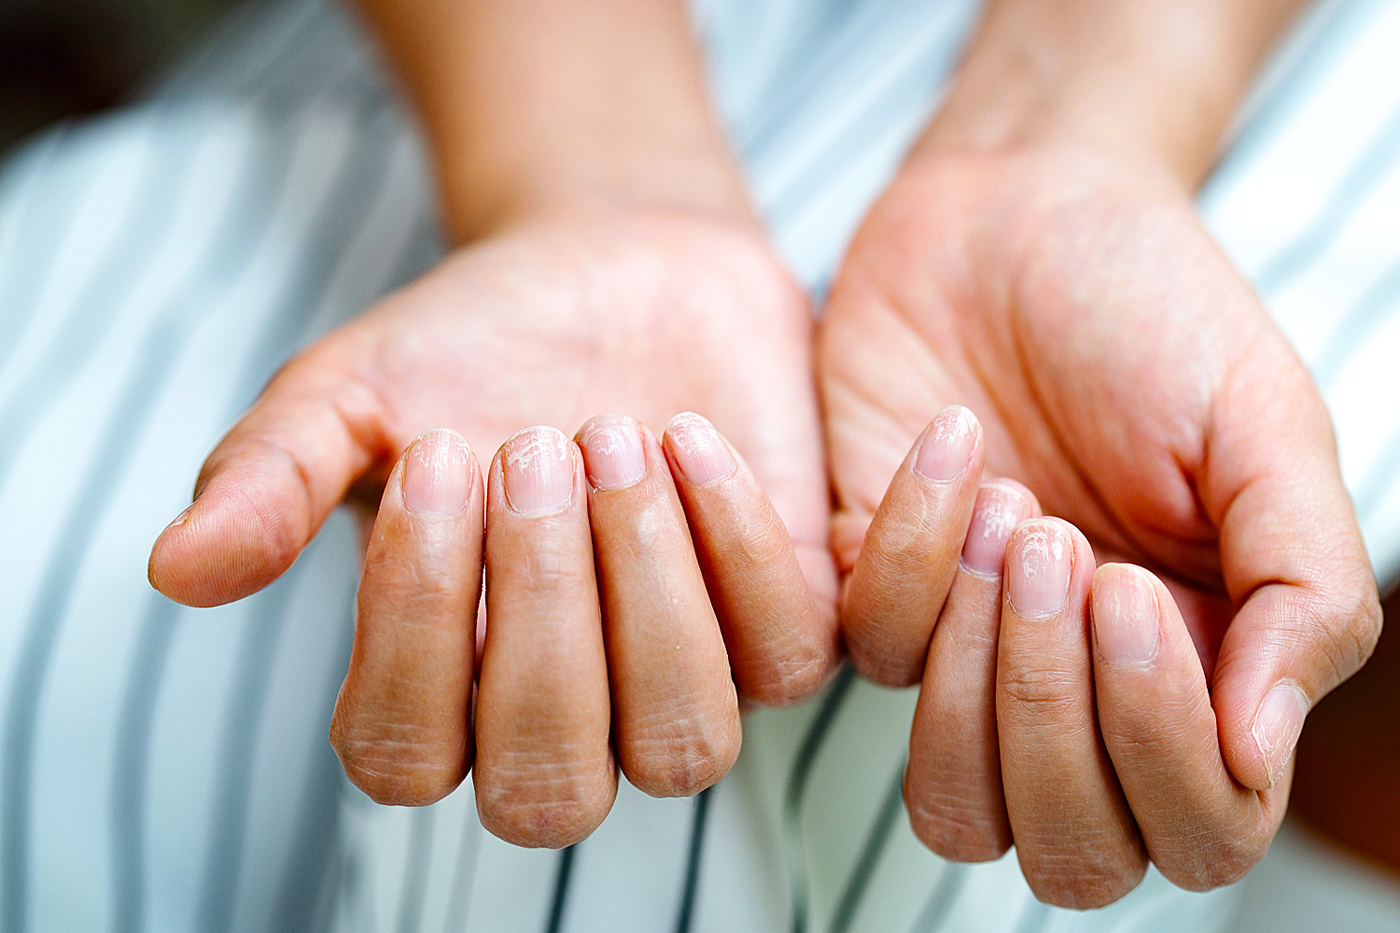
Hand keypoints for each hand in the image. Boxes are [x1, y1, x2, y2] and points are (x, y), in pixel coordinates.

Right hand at [148, 210, 837, 842]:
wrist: (614, 268)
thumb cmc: (474, 345)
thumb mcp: (352, 394)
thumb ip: (271, 479)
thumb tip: (176, 570)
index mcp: (440, 690)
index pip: (405, 757)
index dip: (414, 625)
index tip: (436, 455)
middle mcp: (566, 717)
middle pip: (549, 786)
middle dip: (540, 614)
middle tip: (528, 444)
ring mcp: (683, 682)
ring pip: (682, 744)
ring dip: (643, 589)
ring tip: (612, 434)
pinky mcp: (783, 626)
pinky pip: (787, 656)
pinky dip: (737, 545)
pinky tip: (688, 434)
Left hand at [820, 145, 1381, 904]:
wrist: (1017, 213)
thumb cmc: (1154, 314)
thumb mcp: (1266, 430)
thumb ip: (1302, 590)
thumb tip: (1262, 752)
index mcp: (1201, 670)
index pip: (1197, 826)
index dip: (1163, 749)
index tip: (1133, 591)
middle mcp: (1081, 689)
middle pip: (1068, 849)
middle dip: (1060, 721)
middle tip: (1069, 553)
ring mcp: (966, 652)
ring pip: (953, 803)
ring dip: (980, 679)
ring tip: (1014, 514)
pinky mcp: (863, 589)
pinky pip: (866, 650)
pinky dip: (907, 551)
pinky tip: (952, 443)